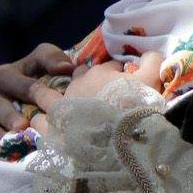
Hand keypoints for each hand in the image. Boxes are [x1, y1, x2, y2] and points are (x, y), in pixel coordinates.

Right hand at [0, 43, 74, 153]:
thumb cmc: (21, 82)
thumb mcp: (34, 64)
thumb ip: (50, 58)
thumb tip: (68, 67)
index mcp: (3, 76)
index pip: (20, 83)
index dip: (35, 92)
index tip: (52, 104)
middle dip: (9, 116)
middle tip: (22, 125)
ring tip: (5, 142)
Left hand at [29, 51, 165, 131]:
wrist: (121, 139)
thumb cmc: (136, 107)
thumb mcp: (151, 80)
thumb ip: (151, 61)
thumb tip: (149, 52)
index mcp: (101, 72)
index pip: (111, 67)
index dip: (120, 74)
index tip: (129, 86)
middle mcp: (78, 83)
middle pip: (82, 76)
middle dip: (90, 82)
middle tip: (102, 98)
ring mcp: (64, 104)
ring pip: (55, 94)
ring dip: (61, 97)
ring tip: (68, 109)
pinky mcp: (54, 126)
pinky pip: (40, 119)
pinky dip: (42, 119)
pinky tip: (46, 123)